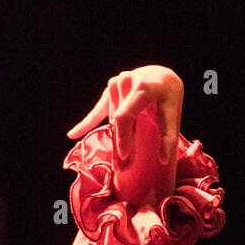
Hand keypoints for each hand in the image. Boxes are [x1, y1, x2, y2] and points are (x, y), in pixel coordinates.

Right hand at [67, 64, 182, 164]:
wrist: (160, 77)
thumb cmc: (167, 98)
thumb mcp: (172, 114)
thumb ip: (169, 136)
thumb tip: (164, 162)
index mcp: (142, 87)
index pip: (125, 116)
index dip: (123, 137)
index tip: (125, 157)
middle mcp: (126, 81)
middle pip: (117, 120)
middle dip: (119, 143)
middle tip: (124, 167)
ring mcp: (116, 83)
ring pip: (111, 118)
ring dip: (116, 137)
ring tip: (123, 155)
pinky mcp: (110, 89)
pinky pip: (97, 111)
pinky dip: (86, 124)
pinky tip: (72, 135)